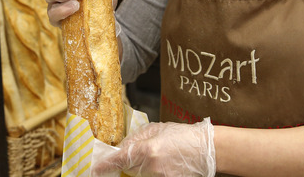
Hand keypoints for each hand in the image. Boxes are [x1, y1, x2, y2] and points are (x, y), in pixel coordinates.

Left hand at [92, 118, 215, 176]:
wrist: (208, 151)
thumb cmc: (185, 137)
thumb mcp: (157, 130)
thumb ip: (136, 138)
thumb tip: (120, 148)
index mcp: (148, 149)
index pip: (119, 160)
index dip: (105, 165)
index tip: (95, 170)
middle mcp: (152, 167)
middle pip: (129, 169)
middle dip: (129, 163)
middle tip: (144, 153)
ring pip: (140, 175)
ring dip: (143, 168)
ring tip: (160, 157)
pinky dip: (153, 173)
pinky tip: (165, 165)